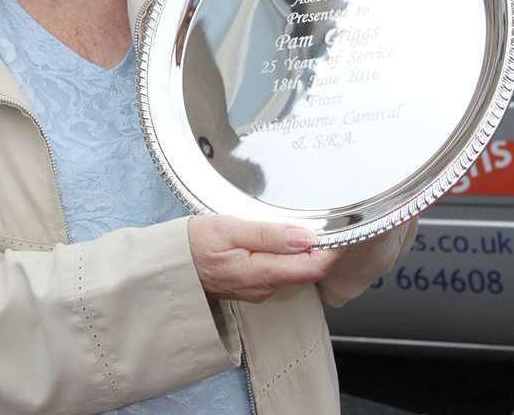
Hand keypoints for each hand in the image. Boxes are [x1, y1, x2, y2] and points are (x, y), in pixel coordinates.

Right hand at [188, 214, 347, 303]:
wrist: (168, 268)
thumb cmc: (193, 244)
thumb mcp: (228, 229)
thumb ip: (267, 234)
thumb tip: (305, 238)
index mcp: (261, 273)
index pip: (311, 267)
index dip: (332, 250)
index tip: (345, 230)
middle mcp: (264, 287)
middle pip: (306, 271)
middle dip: (324, 250)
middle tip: (336, 222)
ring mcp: (259, 289)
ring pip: (294, 272)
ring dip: (307, 252)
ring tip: (316, 226)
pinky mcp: (252, 285)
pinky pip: (280, 272)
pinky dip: (290, 256)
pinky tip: (288, 239)